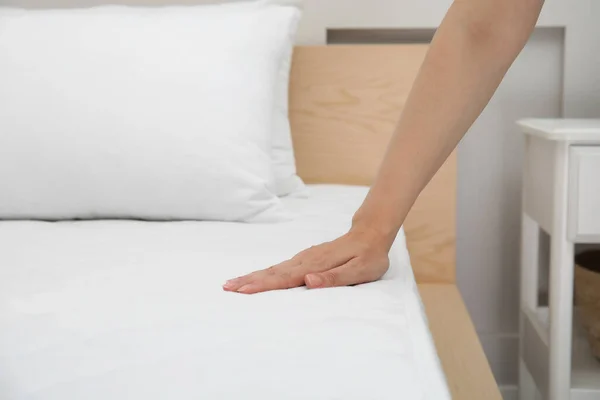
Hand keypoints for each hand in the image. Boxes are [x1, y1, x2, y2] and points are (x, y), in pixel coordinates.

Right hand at [222, 227, 391, 293]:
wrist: (370, 234)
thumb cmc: (368, 256)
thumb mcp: (360, 271)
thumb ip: (334, 278)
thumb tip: (309, 281)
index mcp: (316, 265)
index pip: (285, 278)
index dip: (263, 285)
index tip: (243, 290)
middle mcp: (306, 260)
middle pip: (273, 272)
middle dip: (249, 280)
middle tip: (226, 288)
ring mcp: (304, 258)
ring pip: (274, 269)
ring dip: (253, 276)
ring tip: (232, 283)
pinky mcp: (305, 258)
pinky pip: (281, 267)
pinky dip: (265, 273)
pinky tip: (256, 277)